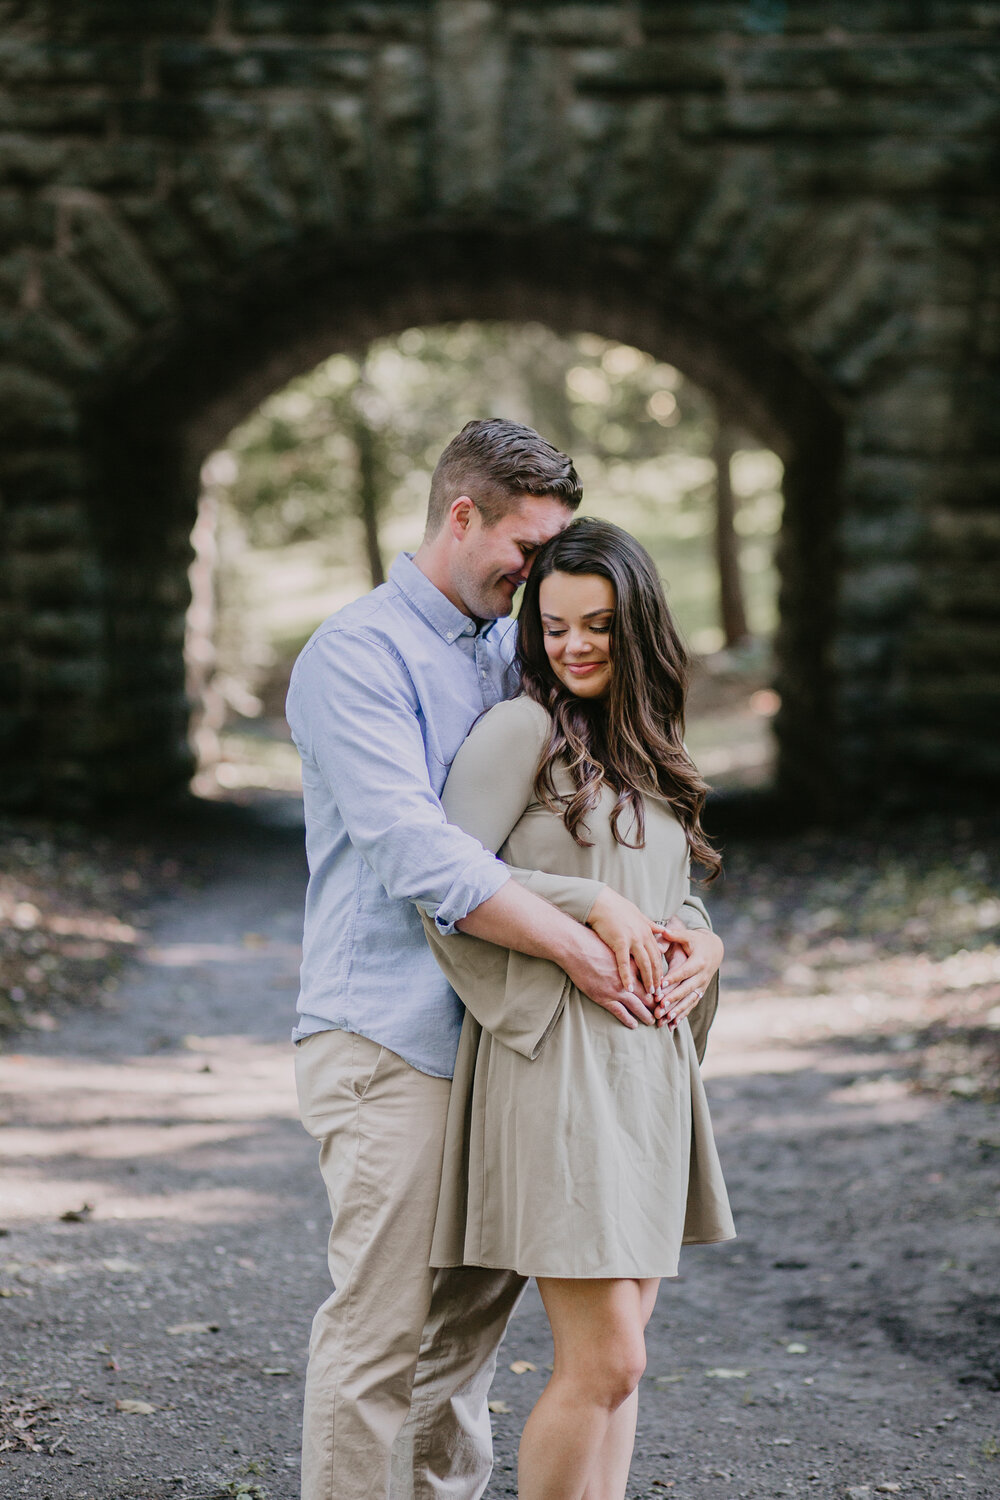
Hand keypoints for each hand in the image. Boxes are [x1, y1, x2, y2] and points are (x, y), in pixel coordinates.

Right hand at [561, 926, 658, 1029]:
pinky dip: (628, 1020)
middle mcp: (628, 979)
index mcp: (633, 964)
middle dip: (656, 1005)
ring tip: (652, 1021)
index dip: (659, 989)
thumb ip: (630, 949)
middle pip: (648, 995)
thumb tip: (639, 946)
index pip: (652, 980)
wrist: (576, 948)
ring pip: (637, 1006)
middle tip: (663, 1012)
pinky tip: (634, 1025)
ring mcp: (616, 989)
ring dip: (646, 1015)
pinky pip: (619, 1012)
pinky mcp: (603, 997)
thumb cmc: (594, 941)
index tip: (664, 995)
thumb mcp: (617, 942)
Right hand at [586, 887, 672, 1001]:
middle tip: (659, 993)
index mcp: (647, 930)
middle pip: (654, 961)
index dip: (659, 969)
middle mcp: (643, 936)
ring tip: (649, 994)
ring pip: (644, 964)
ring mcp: (632, 939)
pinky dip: (628, 977)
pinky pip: (625, 963)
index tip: (661, 982)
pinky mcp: (619, 942)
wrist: (600, 902)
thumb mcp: (637, 914)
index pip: (657, 954)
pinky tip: (629, 988)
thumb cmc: (616, 907)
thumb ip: (650, 924)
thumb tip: (662, 929)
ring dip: (647, 980)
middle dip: (657, 978)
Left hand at [656, 918, 722, 1028]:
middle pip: (686, 989)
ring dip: (676, 1011)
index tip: (660, 985)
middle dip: (673, 999)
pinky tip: (672, 1025)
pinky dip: (682, 1015)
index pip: (684, 971)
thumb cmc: (696, 941)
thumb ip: (676, 934)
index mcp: (698, 961)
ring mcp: (702, 986)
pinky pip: (691, 1006)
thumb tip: (664, 930)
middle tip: (659, 1006)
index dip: (673, 978)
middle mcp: (702, 976)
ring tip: (663, 1019)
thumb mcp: (688, 935)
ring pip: (689, 1001)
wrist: (714, 950)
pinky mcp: (700, 992)